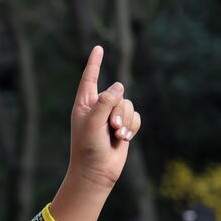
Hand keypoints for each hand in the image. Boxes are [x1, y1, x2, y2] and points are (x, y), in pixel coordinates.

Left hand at [65, 46, 140, 192]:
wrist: (97, 171)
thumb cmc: (88, 147)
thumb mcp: (93, 122)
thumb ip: (105, 101)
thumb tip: (119, 85)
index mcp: (84, 104)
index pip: (90, 78)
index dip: (95, 63)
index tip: (98, 48)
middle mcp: (98, 108)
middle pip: (117, 94)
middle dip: (118, 110)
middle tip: (111, 128)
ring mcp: (111, 117)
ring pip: (128, 105)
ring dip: (126, 121)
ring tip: (117, 135)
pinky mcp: (124, 126)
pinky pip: (136, 117)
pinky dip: (133, 127)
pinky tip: (124, 139)